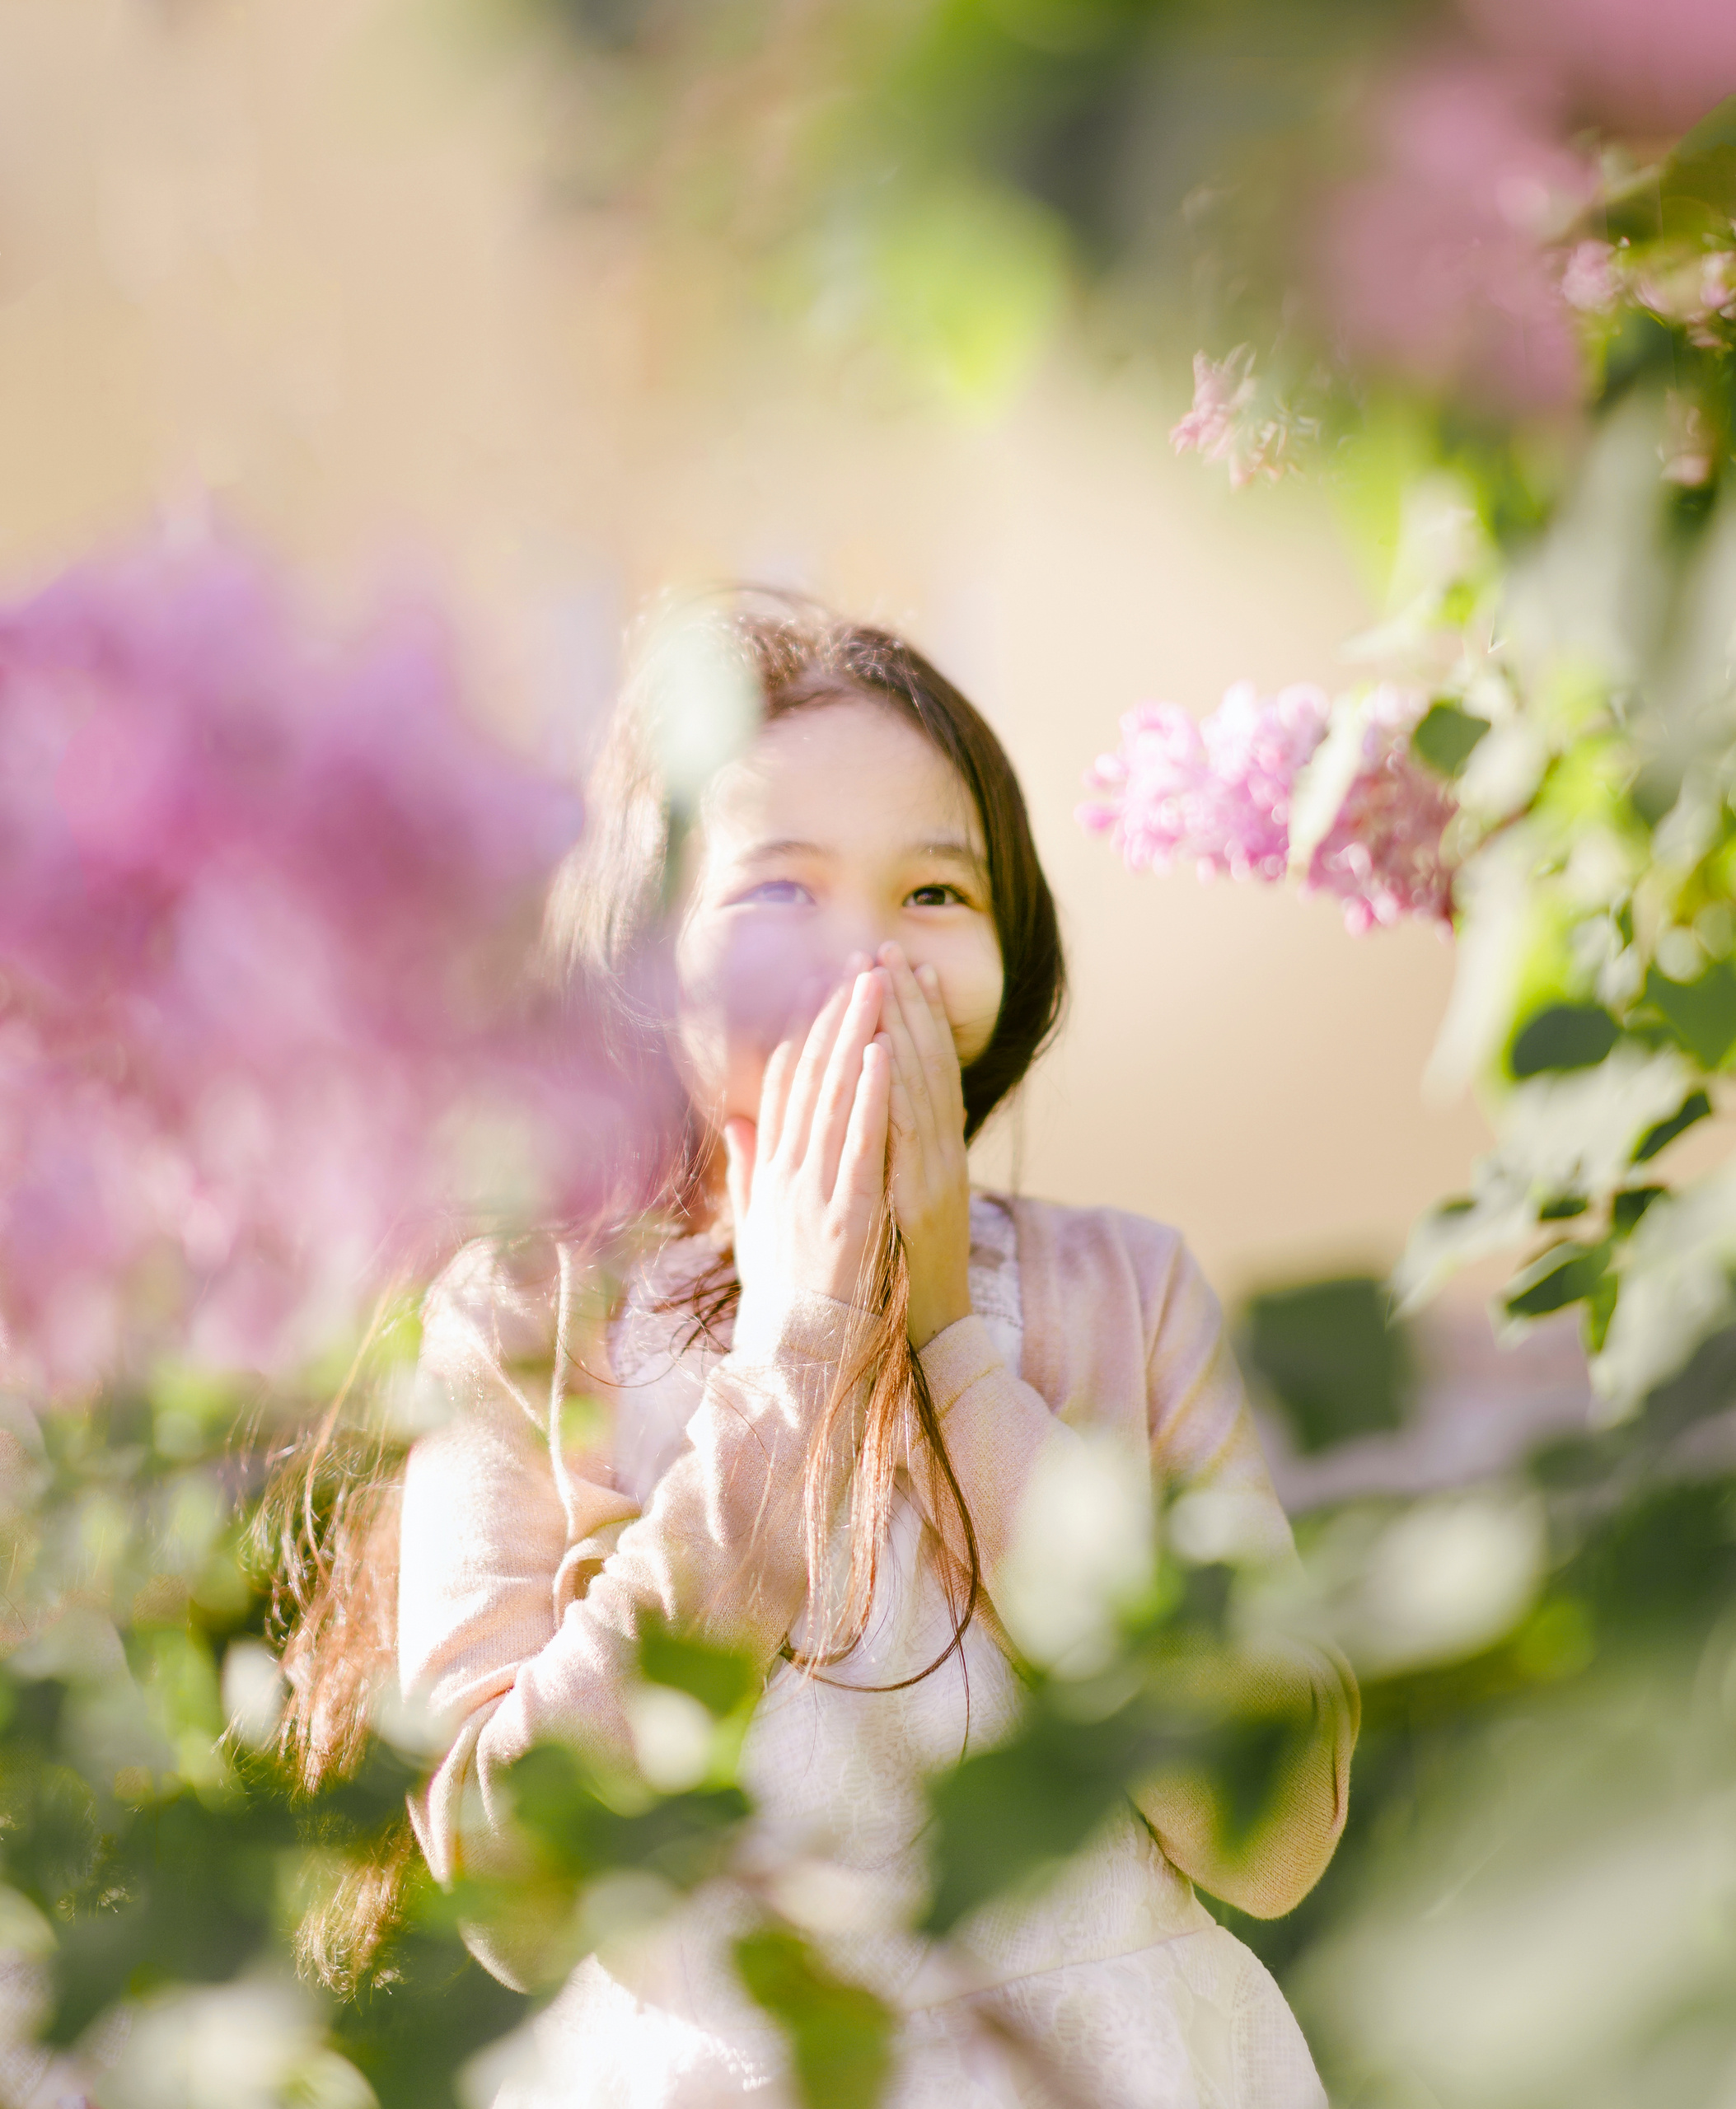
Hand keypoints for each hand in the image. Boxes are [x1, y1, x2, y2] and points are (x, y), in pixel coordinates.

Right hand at [722, 963, 890, 1341]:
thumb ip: (748, 1173)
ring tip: (872, 982)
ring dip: (854, 1035)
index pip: (785, 1087)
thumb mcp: (756, 1232)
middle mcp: (788, 1174)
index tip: (817, 984)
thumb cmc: (785, 1304)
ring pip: (835, 1097)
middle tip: (853, 961)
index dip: (802, 1031)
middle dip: (832, 1015)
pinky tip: (881, 1051)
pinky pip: (862, 1142)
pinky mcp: (847, 1214)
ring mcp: (815, 1192)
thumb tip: (735, 1120)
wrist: (801, 1364)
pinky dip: (871, 1095)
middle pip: (810, 1078)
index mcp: (771, 1176)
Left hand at [875, 944, 972, 1349]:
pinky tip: (888, 1049)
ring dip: (908, 1026)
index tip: (896, 970)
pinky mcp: (924, 1201)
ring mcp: (936, 1176)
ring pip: (924, 1085)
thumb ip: (875, 1159)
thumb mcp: (886, 1208)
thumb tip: (856, 1118)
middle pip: (927, 1065)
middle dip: (908, 1004)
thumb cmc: (896, 1280)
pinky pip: (911, 1135)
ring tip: (890, 975)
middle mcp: (939, 1156)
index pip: (922, 1073)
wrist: (922, 1342)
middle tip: (889, 949)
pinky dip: (900, 1089)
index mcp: (928, 1157)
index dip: (912, 1018)